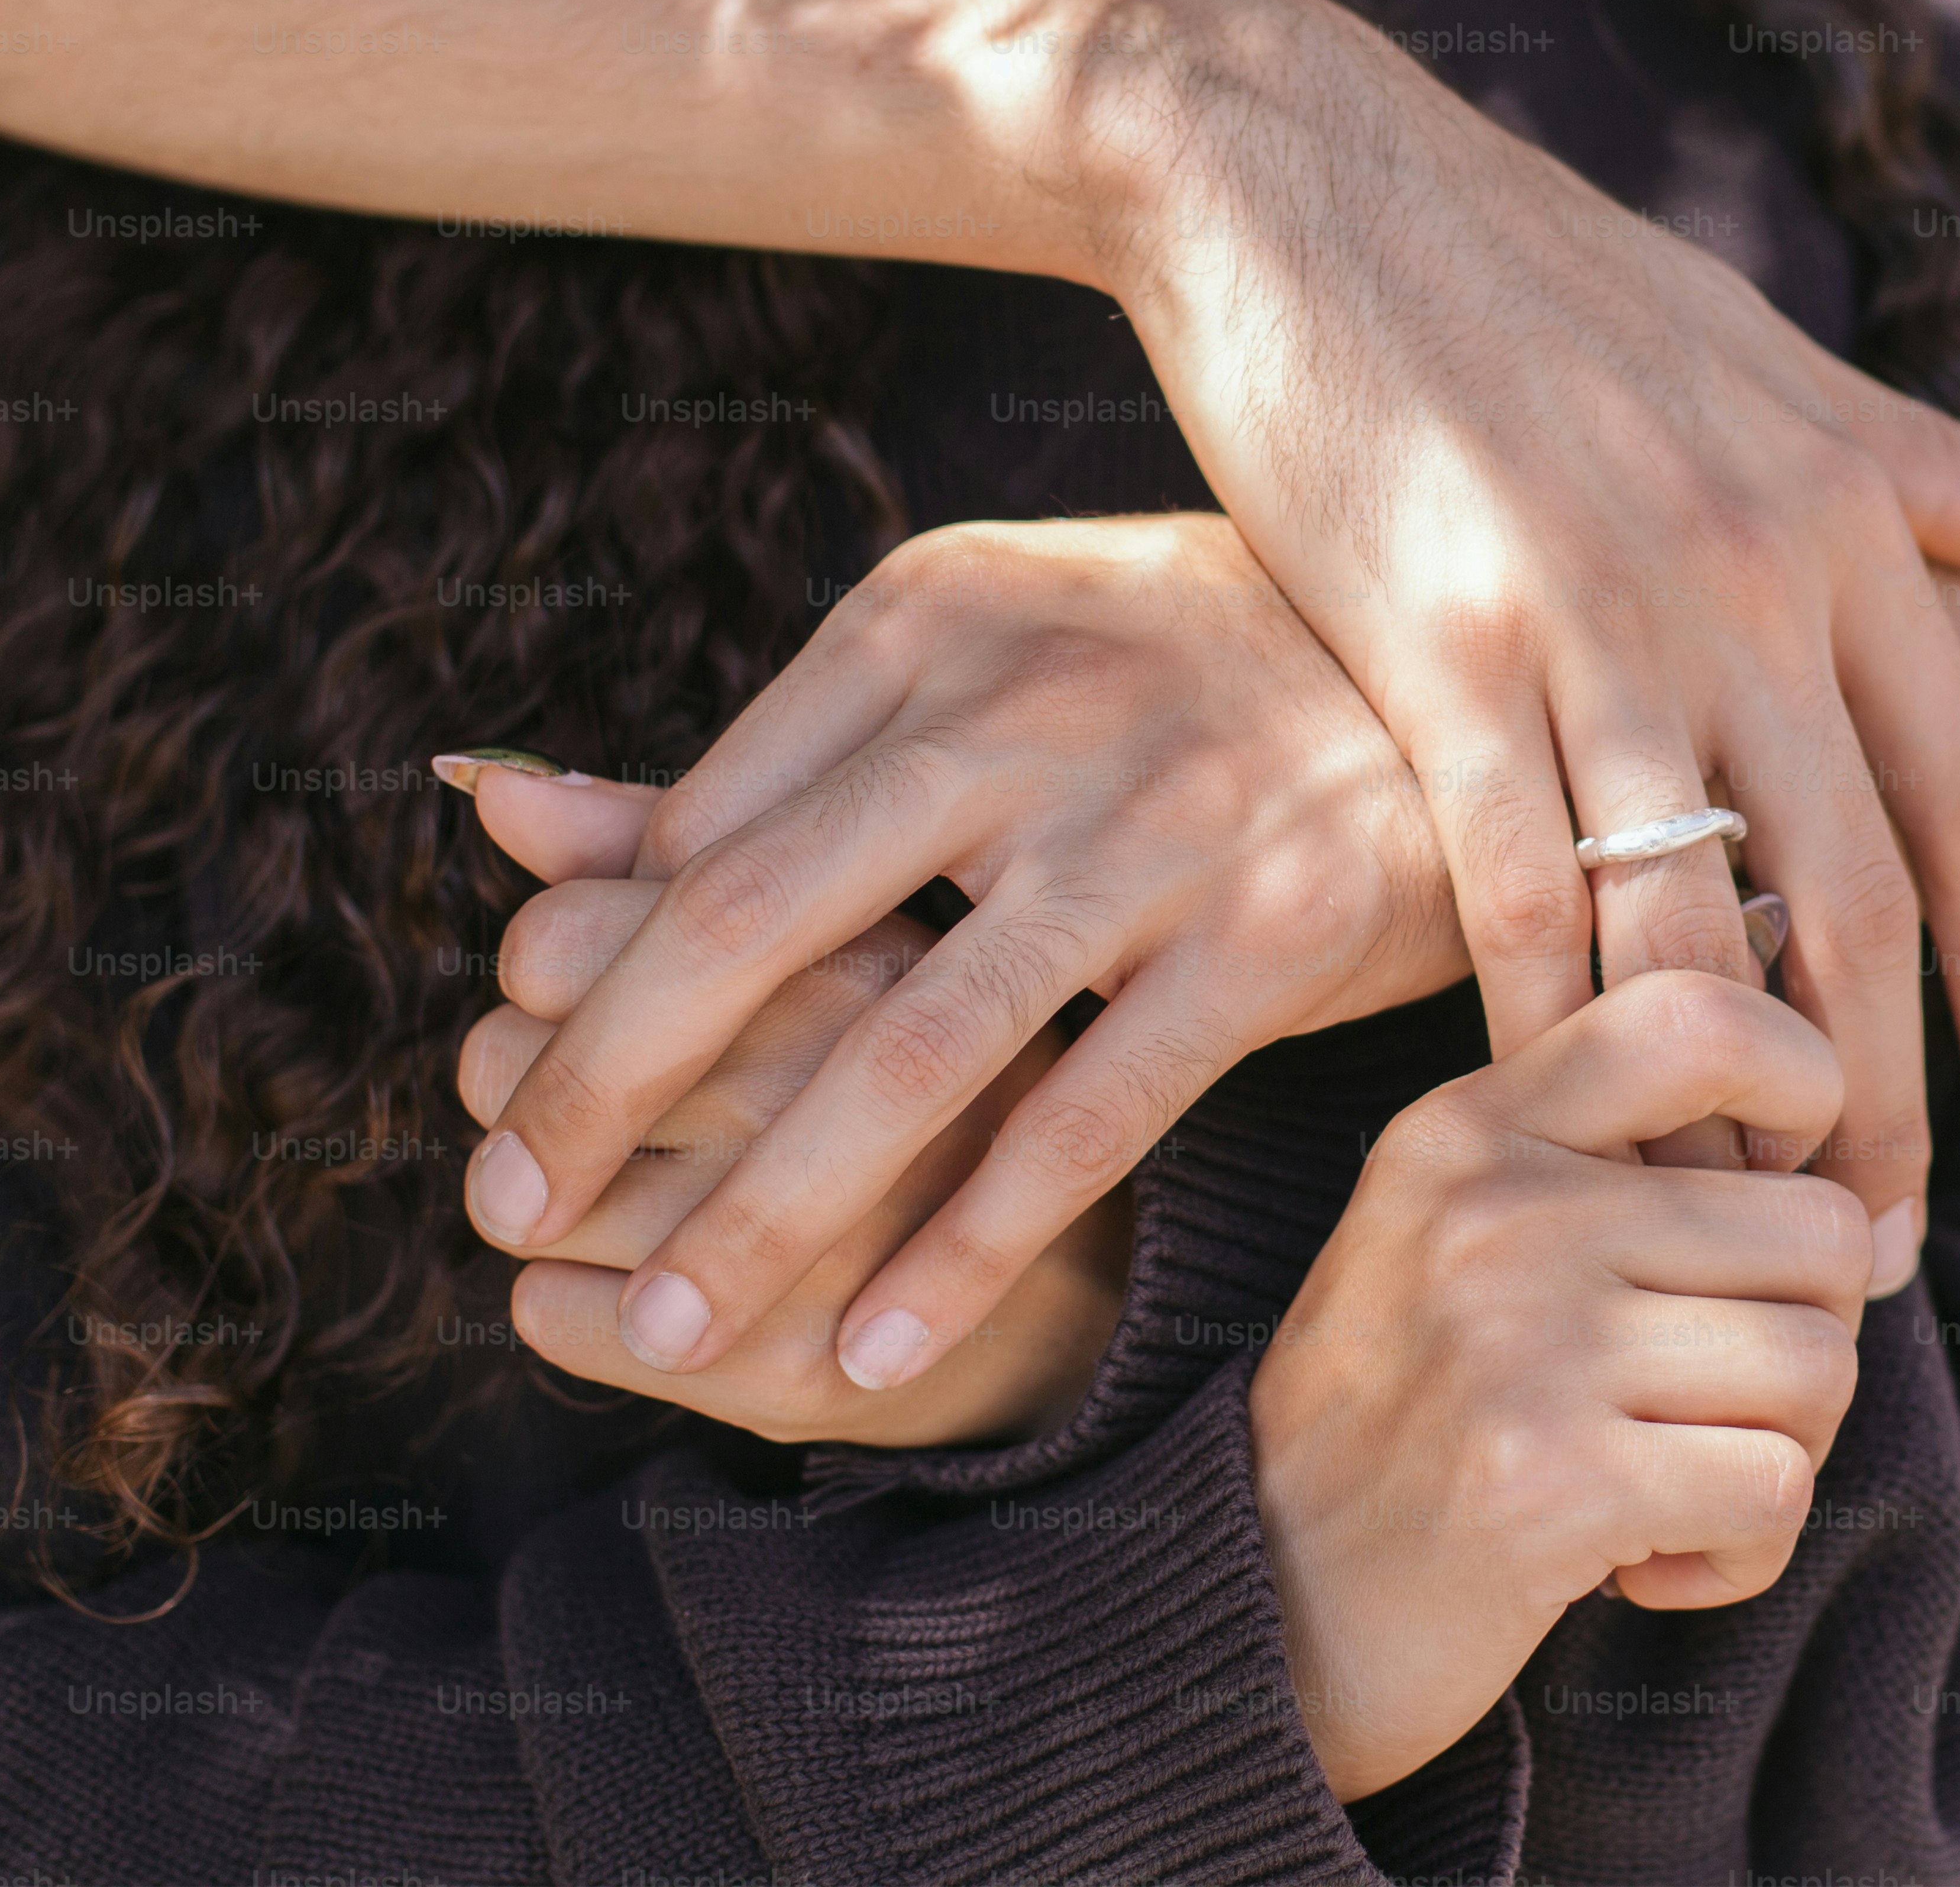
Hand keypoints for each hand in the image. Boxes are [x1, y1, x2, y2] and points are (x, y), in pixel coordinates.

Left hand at [452, 516, 1469, 1394]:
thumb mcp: (963, 668)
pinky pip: (1091, 1115)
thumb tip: (501, 820)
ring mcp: (1163, 818)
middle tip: (498, 1208)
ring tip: (667, 1331)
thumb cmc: (1170, 671)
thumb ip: (752, 764)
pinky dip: (969, 1241)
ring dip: (767, 1209)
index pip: (705, 822)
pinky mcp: (1280, 927)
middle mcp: (1029, 702)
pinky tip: (875, 1340)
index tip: (506, 1096)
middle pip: (754, 920)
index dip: (586, 977)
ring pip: (914, 1044)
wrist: (1462, 657)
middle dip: (601, 1085)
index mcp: (929, 619)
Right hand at [1089, 26, 1959, 1236]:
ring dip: (1715, 1094)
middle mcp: (1746, 581)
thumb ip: (1935, 464)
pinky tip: (1547, 1118)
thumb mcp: (1768, 359)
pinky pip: (1508, 878)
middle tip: (1887, 1241)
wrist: (1308, 173)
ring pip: (1688, 916)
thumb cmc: (1543, 275)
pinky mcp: (1438, 646)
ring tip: (1732, 1224)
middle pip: (1848, 896)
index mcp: (1840, 519)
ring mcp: (1592, 617)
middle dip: (1875, 1089)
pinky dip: (1536, 1015)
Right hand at [1246, 970, 1872, 1799]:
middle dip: (1810, 1340)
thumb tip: (1840, 1153)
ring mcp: (1521, 1342)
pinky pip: (1776, 1492)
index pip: (1699, 1018)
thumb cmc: (1404, 1422)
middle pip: (1819, 1231)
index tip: (1783, 1200)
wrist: (1255, 1605)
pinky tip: (1652, 1563)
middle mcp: (1495, 1209)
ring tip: (1672, 1485)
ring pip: (1818, 1366)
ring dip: (1781, 1457)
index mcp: (1472, 1127)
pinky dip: (1744, 1552)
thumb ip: (1607, 1163)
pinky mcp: (1556, 1481)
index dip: (1806, 1089)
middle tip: (1714, 1407)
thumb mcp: (1459, 1235)